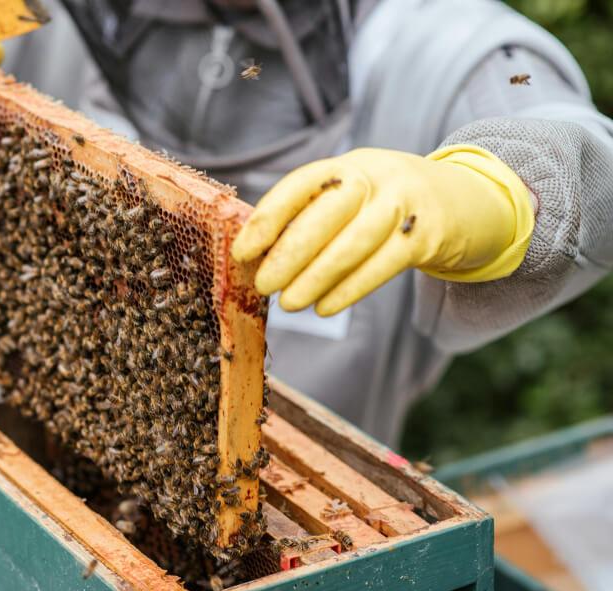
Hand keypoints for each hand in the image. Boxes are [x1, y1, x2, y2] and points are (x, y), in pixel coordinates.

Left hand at [231, 145, 533, 315]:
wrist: (466, 201)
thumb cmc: (388, 206)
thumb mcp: (355, 196)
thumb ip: (314, 216)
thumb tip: (260, 255)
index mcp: (348, 165)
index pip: (301, 185)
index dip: (268, 218)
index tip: (243, 251)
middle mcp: (376, 176)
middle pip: (327, 212)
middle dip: (290, 252)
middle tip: (264, 284)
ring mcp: (406, 202)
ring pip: (354, 242)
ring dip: (316, 276)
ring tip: (289, 303)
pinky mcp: (428, 234)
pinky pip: (383, 264)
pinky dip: (350, 288)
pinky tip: (325, 307)